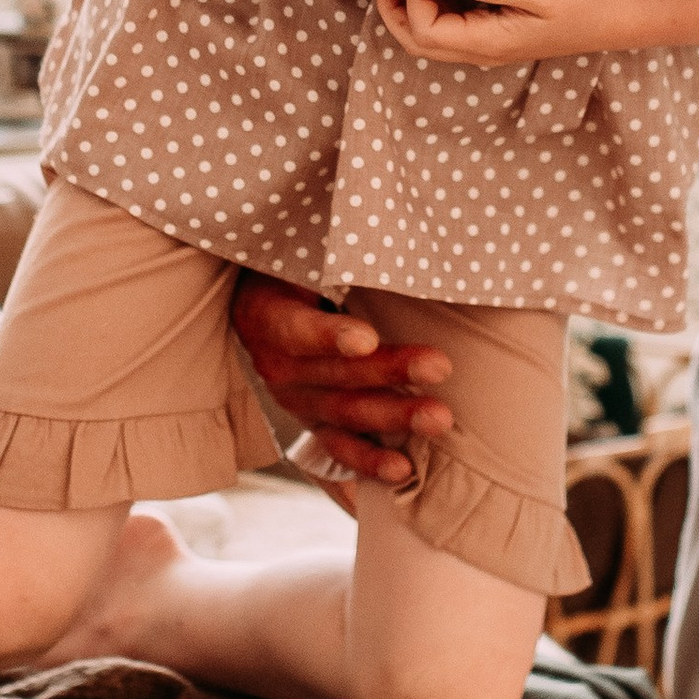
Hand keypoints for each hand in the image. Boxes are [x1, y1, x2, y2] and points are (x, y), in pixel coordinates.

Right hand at [232, 271, 454, 487]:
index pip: (298, 330)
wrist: (260, 308)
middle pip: (336, 375)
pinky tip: (404, 469)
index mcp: (269, 319)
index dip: (331, 336)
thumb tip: (385, 230)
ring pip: (347, 413)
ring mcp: (298, 402)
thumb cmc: (294, 271)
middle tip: (438, 367)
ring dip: (395, 417)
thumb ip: (334, 257)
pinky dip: (371, 461)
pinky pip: (341, 449)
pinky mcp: (315, 424)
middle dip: (390, 372)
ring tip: (439, 418)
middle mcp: (280, 367)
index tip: (366, 337)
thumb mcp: (300, 255)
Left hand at [374, 0, 639, 67]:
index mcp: (486, 42)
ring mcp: (483, 43)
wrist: (613, 19)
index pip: (424, 29)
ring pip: (427, 34)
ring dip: (410, 3)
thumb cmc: (583, 3)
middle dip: (395, 6)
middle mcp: (479, 49)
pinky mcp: (490, 31)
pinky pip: (445, 23)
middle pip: (415, 39)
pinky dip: (430, 1)